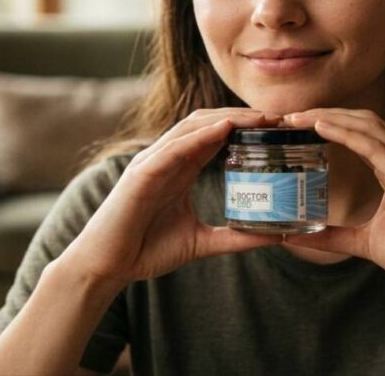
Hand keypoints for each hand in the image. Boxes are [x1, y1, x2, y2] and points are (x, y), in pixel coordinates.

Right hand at [56, 108, 280, 290]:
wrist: (107, 267)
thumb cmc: (146, 250)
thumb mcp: (201, 242)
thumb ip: (235, 238)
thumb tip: (275, 238)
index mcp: (181, 169)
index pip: (216, 137)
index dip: (245, 127)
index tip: (277, 127)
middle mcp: (167, 159)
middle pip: (208, 124)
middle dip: (241, 117)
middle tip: (276, 117)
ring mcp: (153, 163)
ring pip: (192, 127)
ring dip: (226, 119)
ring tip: (258, 117)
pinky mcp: (141, 174)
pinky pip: (173, 149)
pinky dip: (198, 136)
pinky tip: (223, 130)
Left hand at [283, 109, 384, 298]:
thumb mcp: (365, 242)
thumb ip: (334, 236)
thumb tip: (296, 237)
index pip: (361, 132)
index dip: (330, 122)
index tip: (297, 124)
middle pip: (362, 121)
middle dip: (326, 113)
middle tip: (290, 115)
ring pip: (369, 127)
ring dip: (332, 118)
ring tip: (300, 117)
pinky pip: (376, 147)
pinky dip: (348, 134)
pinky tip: (324, 129)